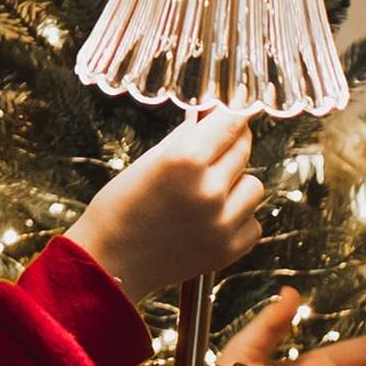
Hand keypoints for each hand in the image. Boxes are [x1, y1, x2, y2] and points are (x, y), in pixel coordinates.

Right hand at [69, 107, 263, 313]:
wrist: (110, 263)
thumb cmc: (120, 211)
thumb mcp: (148, 162)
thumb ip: (185, 137)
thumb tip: (209, 115)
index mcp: (185, 160)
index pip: (231, 121)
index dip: (238, 108)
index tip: (241, 102)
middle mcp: (209, 190)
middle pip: (244, 148)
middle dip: (230, 144)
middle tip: (210, 153)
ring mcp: (223, 222)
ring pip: (254, 185)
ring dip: (236, 184)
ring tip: (207, 194)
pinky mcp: (230, 249)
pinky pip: (253, 220)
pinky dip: (238, 218)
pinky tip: (211, 219)